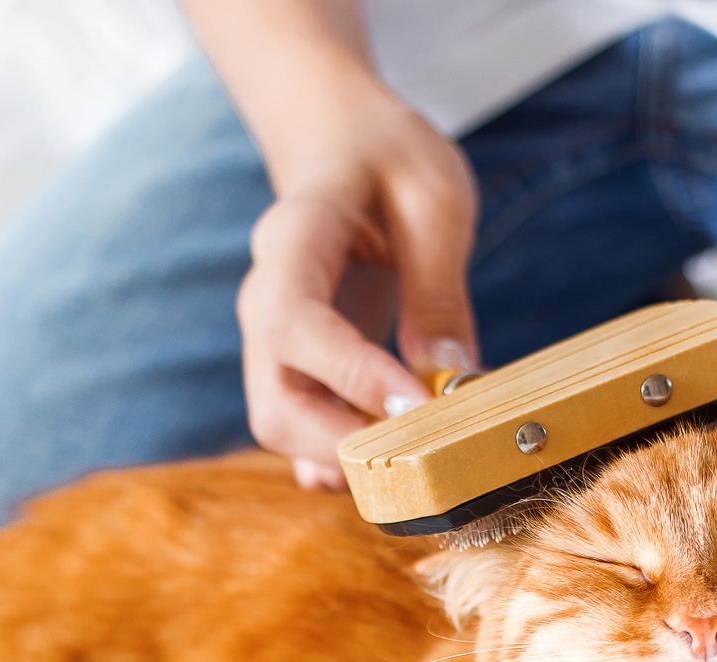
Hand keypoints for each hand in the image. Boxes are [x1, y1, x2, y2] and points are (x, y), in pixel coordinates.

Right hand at [234, 66, 481, 487]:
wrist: (339, 146)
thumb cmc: (388, 158)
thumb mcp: (434, 199)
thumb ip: (437, 289)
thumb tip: (452, 379)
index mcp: (292, 239)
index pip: (295, 322)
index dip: (349, 375)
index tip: (416, 406)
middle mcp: (264, 297)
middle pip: (276, 401)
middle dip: (345, 443)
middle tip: (427, 455)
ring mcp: (270, 339)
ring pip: (282, 425)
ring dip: (347, 458)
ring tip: (422, 460)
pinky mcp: (293, 365)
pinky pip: (301, 428)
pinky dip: (342, 457)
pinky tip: (392, 461)